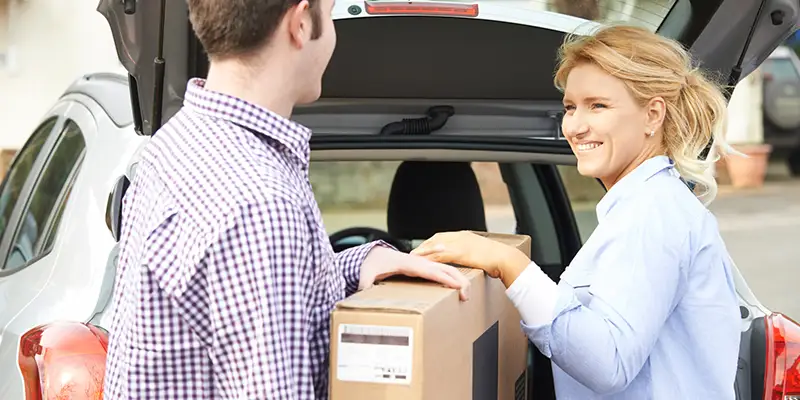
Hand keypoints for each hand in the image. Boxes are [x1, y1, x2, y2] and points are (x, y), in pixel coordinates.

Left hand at [360, 246, 470, 300]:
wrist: (370, 255)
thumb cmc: (369, 264)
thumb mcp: (364, 274)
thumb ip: (364, 284)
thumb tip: (362, 293)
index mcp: (406, 263)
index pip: (429, 271)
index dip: (444, 278)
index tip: (457, 286)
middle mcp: (417, 261)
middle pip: (443, 267)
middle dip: (457, 279)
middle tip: (467, 295)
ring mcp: (421, 262)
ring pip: (444, 267)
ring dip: (457, 277)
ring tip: (466, 293)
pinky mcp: (421, 267)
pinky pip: (440, 270)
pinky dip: (451, 275)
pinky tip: (459, 280)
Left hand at [410, 231, 530, 286]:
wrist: (506, 259)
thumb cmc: (498, 259)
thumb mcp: (482, 253)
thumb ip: (472, 254)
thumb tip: (468, 260)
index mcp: (465, 235)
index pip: (442, 236)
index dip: (430, 242)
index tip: (421, 248)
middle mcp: (461, 236)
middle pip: (436, 239)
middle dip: (424, 246)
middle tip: (413, 253)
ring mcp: (460, 243)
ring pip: (436, 245)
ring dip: (423, 252)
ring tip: (413, 258)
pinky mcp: (461, 252)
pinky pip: (441, 254)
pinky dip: (431, 258)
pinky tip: (423, 263)